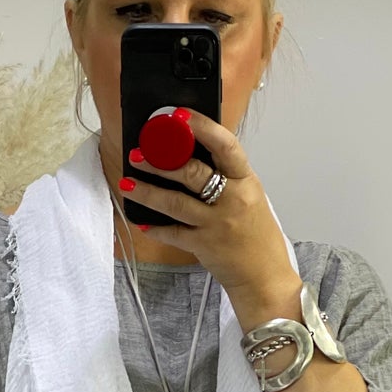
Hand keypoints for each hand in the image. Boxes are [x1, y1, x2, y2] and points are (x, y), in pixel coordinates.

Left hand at [118, 109, 298, 317]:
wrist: (264, 276)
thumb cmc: (256, 233)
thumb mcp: (249, 195)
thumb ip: (226, 175)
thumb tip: (191, 151)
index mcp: (245, 180)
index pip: (225, 144)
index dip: (201, 127)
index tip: (178, 116)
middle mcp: (232, 199)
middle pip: (193, 173)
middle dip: (161, 161)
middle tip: (139, 153)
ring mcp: (216, 224)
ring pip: (176, 203)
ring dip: (148, 191)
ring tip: (127, 182)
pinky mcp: (204, 246)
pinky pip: (173, 233)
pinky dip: (155, 227)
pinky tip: (141, 219)